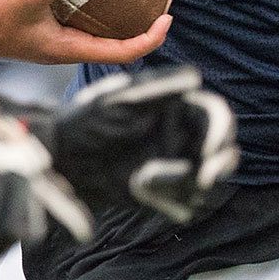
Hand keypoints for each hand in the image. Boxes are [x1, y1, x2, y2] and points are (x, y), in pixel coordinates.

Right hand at [0, 0, 170, 65]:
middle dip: (143, 24)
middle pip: (118, 43)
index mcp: (71, 49)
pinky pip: (84, 20)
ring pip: (102, 31)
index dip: (150, 38)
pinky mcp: (50, 29)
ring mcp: (60, 40)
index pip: (124, 52)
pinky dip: (98, 6)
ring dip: (122, 15)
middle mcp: (70, 48)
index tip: (167, 17)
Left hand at [45, 65, 237, 222]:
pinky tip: (138, 190)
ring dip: (186, 184)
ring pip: (206, 179)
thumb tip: (195, 77)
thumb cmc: (83, 121)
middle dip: (219, 164)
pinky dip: (170, 200)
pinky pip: (184, 201)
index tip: (209, 150)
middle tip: (202, 178)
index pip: (215, 116)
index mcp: (176, 109)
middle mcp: (180, 136)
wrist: (57, 159)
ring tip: (146, 180)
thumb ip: (157, 87)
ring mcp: (172, 164)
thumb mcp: (117, 100)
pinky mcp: (161, 192)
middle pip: (221, 150)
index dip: (221, 131)